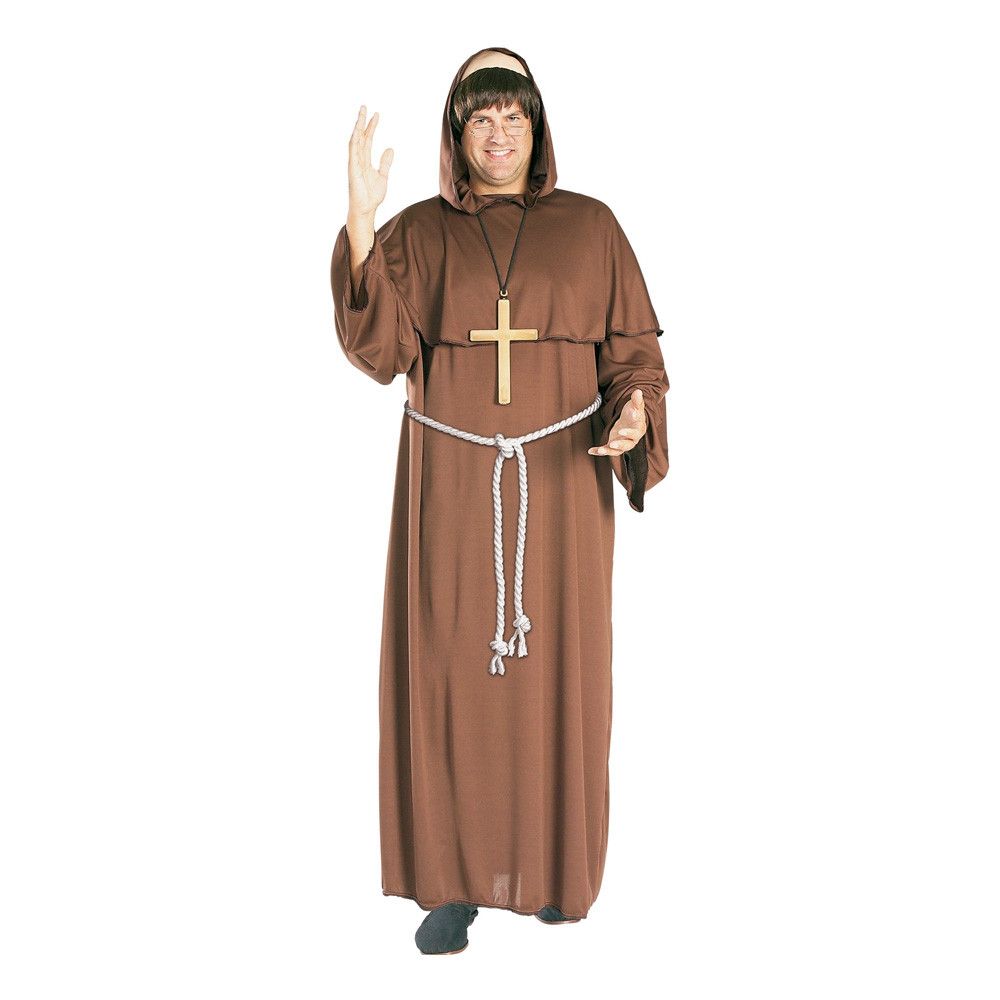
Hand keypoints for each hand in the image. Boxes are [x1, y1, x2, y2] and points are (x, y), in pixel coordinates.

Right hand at [348, 105, 392, 219]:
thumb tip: (390, 149)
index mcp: (365, 160)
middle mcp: (358, 159)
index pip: (368, 139)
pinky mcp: (353, 168)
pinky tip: (358, 131)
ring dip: (358, 126)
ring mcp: (354, 162)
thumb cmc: (372, 196)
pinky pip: (353, 151)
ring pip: (355, 140)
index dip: (372, 127)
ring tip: (362, 113)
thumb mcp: (383, 176)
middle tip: (365, 106)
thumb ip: (385, 162)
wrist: (366, 209)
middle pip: (360, 136)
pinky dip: (355, 140)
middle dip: (363, 121)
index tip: (376, 115)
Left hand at [588, 389, 646, 456]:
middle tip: (612, 444)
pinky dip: (599, 451)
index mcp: (638, 430)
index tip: (621, 430)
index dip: (629, 432)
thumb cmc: (634, 412)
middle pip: (627, 445)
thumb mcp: (635, 405)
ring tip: (600, 450)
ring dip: (609, 451)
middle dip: (620, 445)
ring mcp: (622, 443)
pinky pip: (607, 450)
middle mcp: (632, 439)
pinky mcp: (613, 444)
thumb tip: (638, 392)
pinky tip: (591, 451)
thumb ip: (636, 400)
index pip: (635, 433)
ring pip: (617, 451)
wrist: (630, 418)